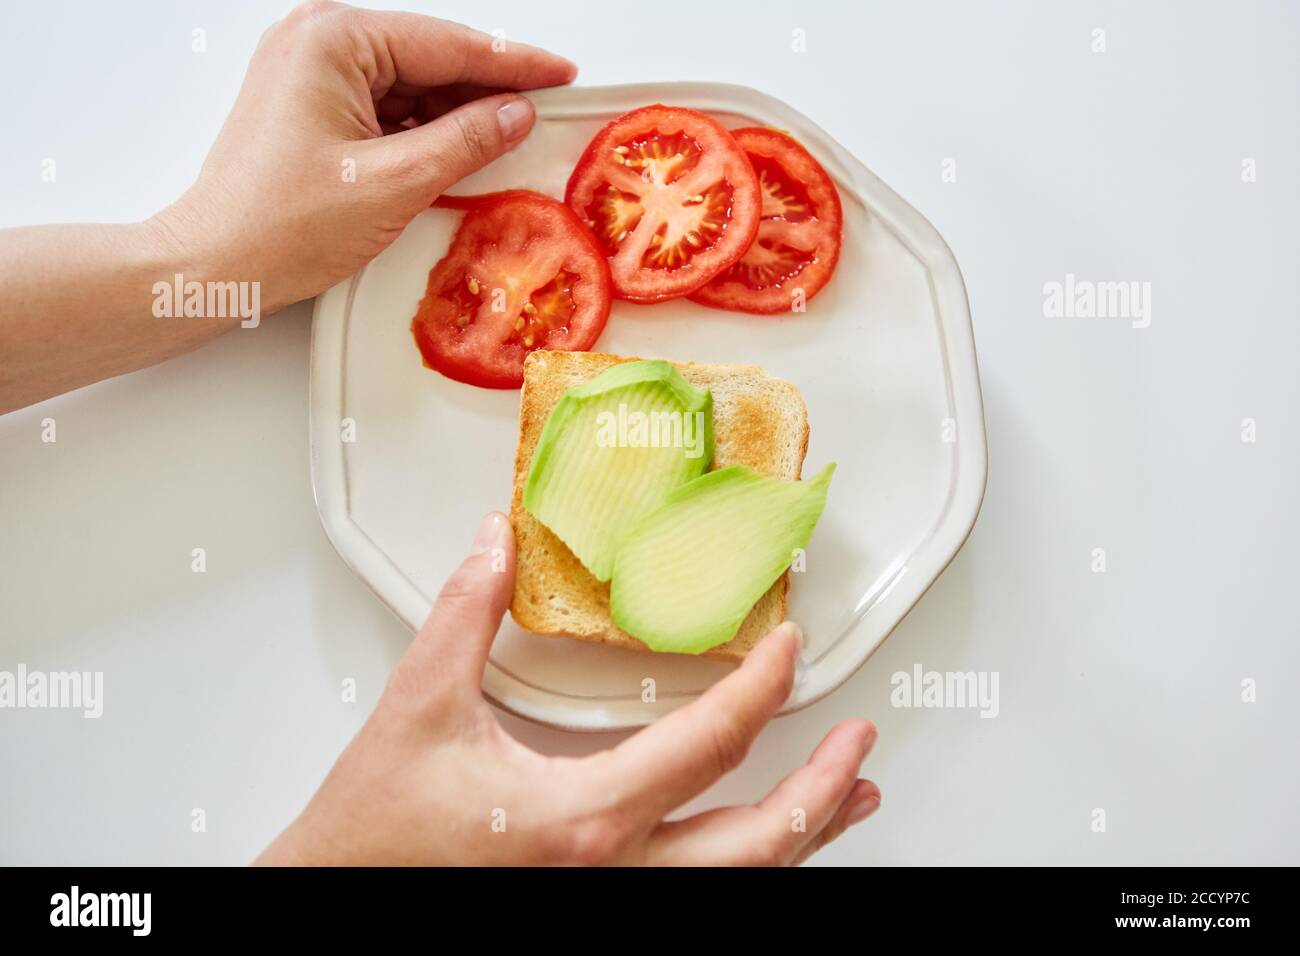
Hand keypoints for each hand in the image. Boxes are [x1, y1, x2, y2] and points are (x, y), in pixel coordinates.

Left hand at [153, 0, 575, 313]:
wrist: (215, 265)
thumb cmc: (278, 225)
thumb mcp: (394, 183)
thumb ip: (464, 140)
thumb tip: (512, 113)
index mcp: (333, 39)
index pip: (447, 43)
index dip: (513, 62)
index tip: (559, 73)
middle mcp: (316, 40)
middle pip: (429, 57)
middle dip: (486, 86)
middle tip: (543, 105)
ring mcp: (309, 71)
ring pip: (409, 83)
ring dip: (455, 112)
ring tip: (505, 136)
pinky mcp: (309, 105)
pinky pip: (384, 104)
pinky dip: (423, 128)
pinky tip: (456, 150)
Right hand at [256, 513, 879, 865]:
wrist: (338, 900)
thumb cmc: (373, 838)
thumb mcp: (419, 709)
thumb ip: (465, 615)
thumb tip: (498, 543)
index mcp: (581, 819)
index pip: (708, 744)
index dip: (762, 688)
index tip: (789, 649)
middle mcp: (615, 877)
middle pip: (760, 841)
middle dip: (824, 788)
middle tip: (857, 742)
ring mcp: (613, 905)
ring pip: (744, 882)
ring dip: (808, 835)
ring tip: (850, 799)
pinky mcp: (598, 909)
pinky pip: (701, 892)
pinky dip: (756, 864)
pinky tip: (765, 845)